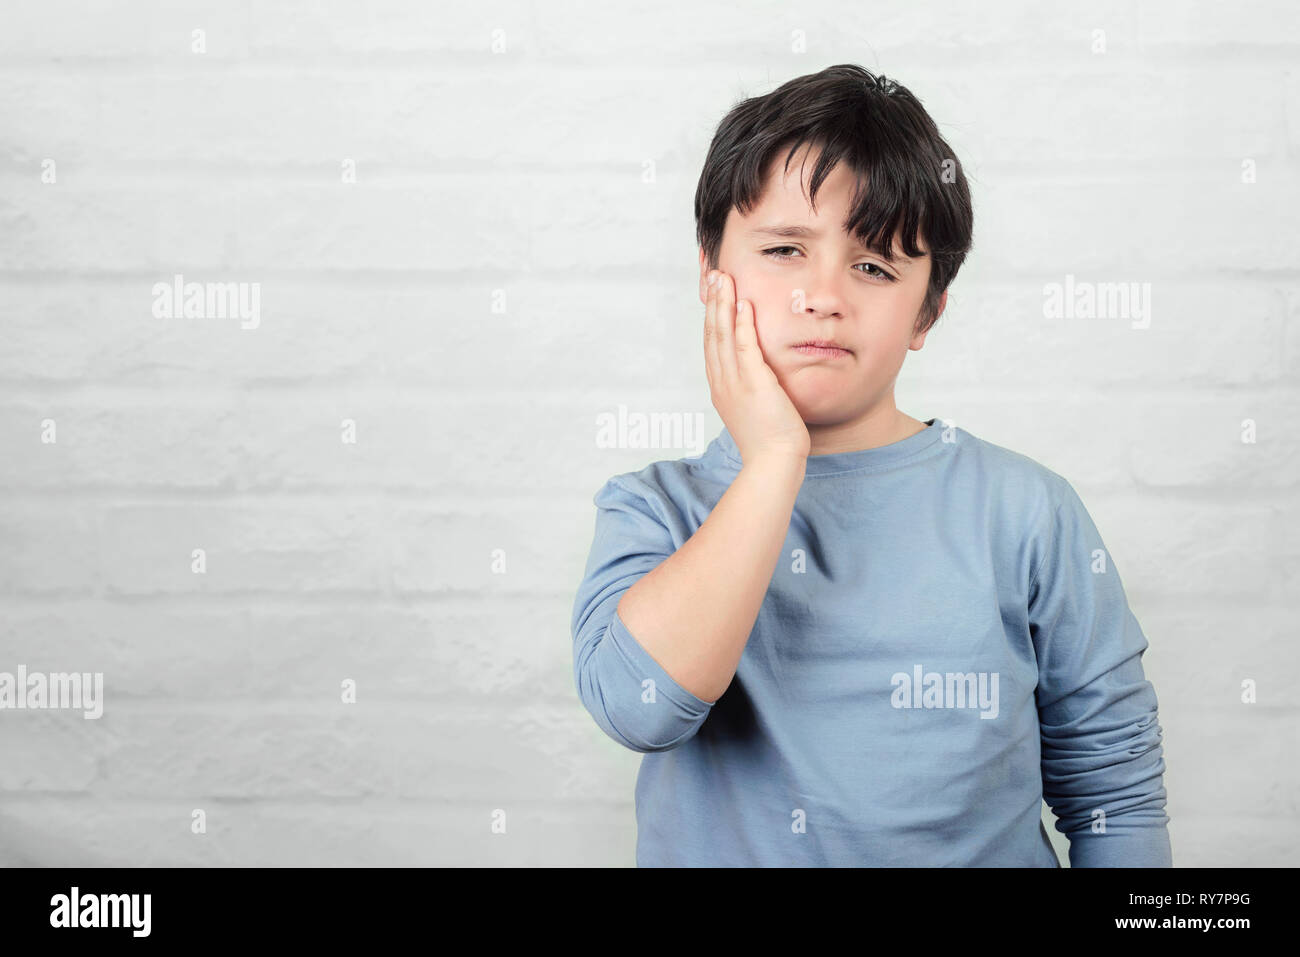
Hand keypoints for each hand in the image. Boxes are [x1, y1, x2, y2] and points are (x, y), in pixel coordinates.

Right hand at [704, 270, 809, 464]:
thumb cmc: (769, 441)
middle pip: (712, 334)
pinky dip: (741, 325)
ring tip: (723, 279)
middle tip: (713, 275)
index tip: (713, 294)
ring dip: (723, 304)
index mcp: (720, 387)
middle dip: (712, 302)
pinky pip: (744, 348)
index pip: (712, 344)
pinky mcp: (754, 384)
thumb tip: (757, 376)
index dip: (711, 316)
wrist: (773, 463)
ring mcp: (735, 383)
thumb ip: (750, 388)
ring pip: (723, 336)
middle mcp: (722, 382)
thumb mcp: (754, 409)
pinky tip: (743, 305)